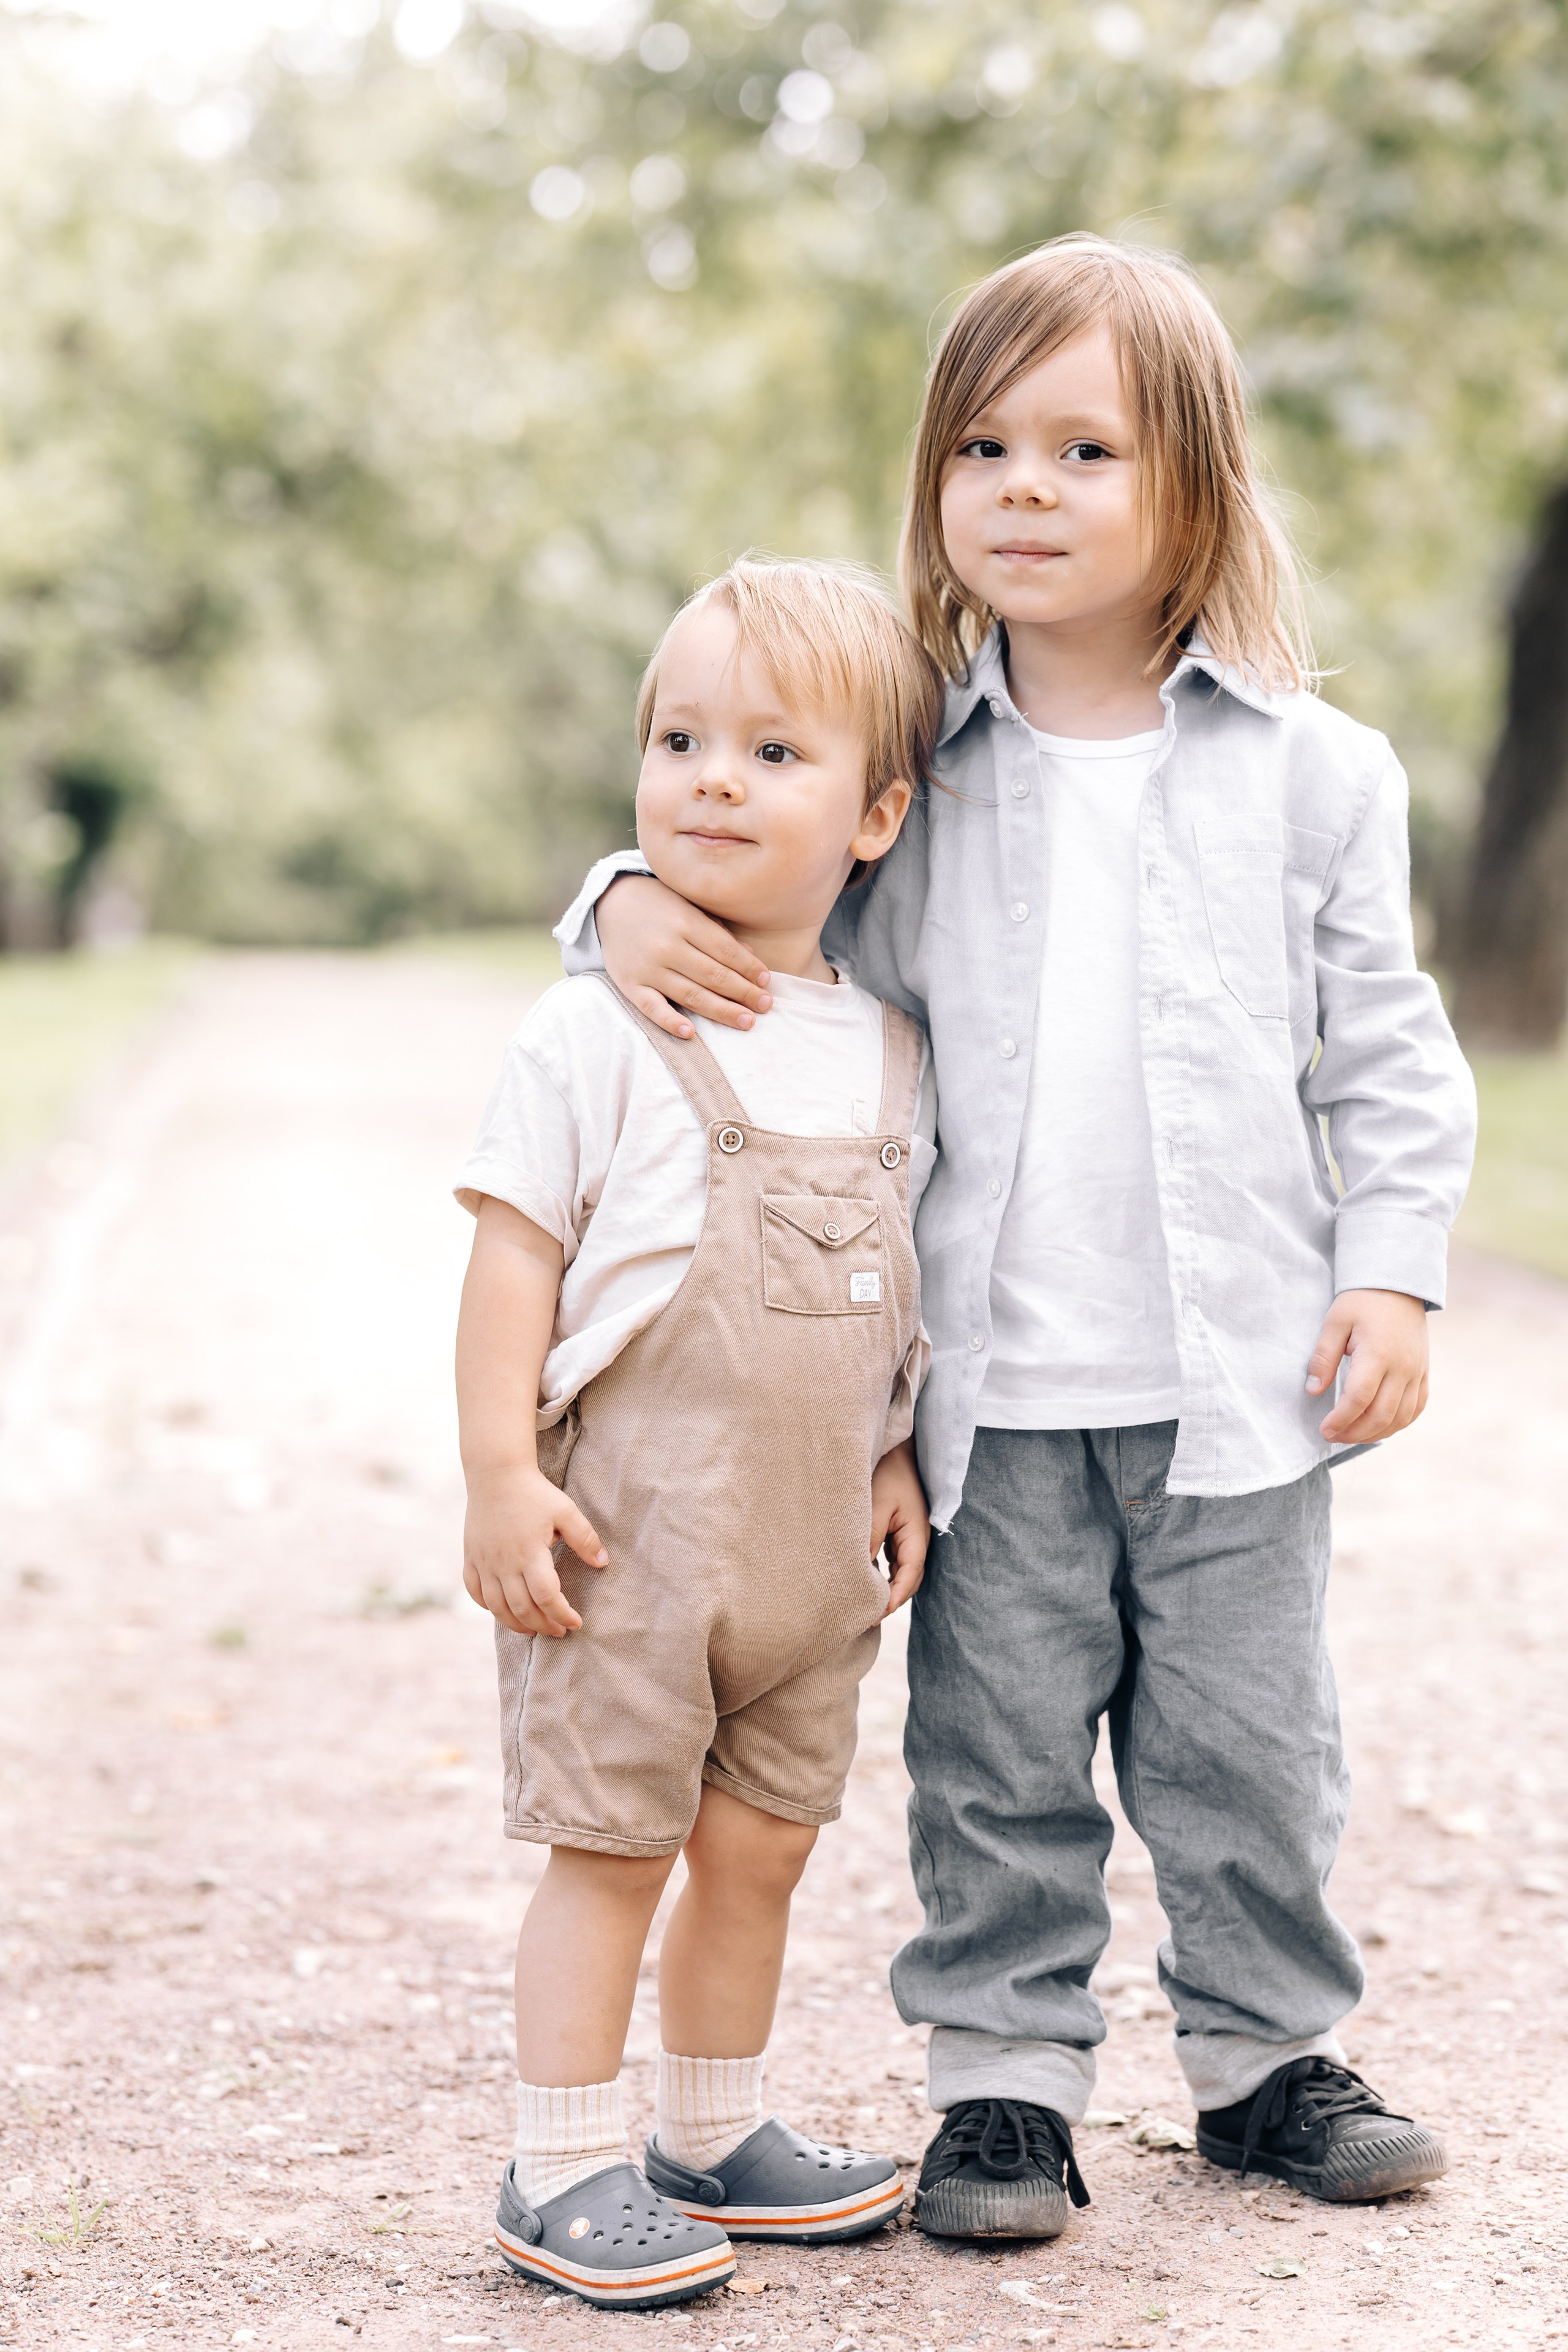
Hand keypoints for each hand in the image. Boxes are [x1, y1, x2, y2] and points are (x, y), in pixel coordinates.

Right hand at [462, 1462, 607, 1637]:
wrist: (495, 1474)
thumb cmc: (534, 1493)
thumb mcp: (566, 1511)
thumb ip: (586, 1538)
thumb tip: (603, 1563)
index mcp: (529, 1553)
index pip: (547, 1597)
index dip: (562, 1615)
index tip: (576, 1622)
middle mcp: (504, 1563)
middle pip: (522, 1609)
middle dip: (543, 1626)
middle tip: (559, 1631)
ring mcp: (484, 1562)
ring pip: (497, 1607)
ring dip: (516, 1624)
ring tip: (534, 1630)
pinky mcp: (471, 1557)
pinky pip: (475, 1592)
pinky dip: (489, 1607)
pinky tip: (503, 1610)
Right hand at [600, 873, 772, 1037]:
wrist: (611, 903)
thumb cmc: (660, 905)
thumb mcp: (690, 907)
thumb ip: (718, 932)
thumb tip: (751, 957)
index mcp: (686, 921)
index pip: (726, 950)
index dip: (749, 968)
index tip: (767, 982)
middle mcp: (668, 946)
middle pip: (714, 976)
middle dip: (744, 993)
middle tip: (766, 1006)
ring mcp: (648, 968)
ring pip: (691, 995)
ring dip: (722, 1011)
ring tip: (747, 1021)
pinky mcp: (630, 984)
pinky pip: (652, 1008)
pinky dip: (670, 1021)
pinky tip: (690, 1033)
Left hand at [871, 1438, 929, 1613]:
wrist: (895, 1447)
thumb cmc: (886, 1472)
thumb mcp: (875, 1506)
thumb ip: (869, 1540)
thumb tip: (858, 1574)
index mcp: (917, 1535)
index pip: (909, 1576)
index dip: (894, 1599)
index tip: (876, 1615)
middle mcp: (915, 1539)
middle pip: (906, 1579)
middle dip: (889, 1600)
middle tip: (863, 1619)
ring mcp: (907, 1536)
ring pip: (898, 1572)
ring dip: (884, 1588)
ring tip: (860, 1606)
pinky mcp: (896, 1531)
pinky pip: (891, 1560)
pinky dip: (879, 1573)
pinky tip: (861, 1580)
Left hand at [1307, 1288, 1429, 1443]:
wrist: (1398, 1286)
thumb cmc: (1362, 1302)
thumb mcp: (1335, 1322)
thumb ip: (1323, 1357)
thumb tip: (1313, 1391)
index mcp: (1378, 1353)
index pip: (1359, 1398)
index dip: (1341, 1420)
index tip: (1324, 1429)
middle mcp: (1403, 1367)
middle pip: (1381, 1415)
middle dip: (1355, 1433)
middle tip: (1333, 1436)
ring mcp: (1417, 1372)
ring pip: (1401, 1417)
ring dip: (1375, 1433)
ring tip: (1351, 1434)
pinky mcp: (1424, 1373)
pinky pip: (1416, 1409)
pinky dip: (1398, 1424)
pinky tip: (1379, 1427)